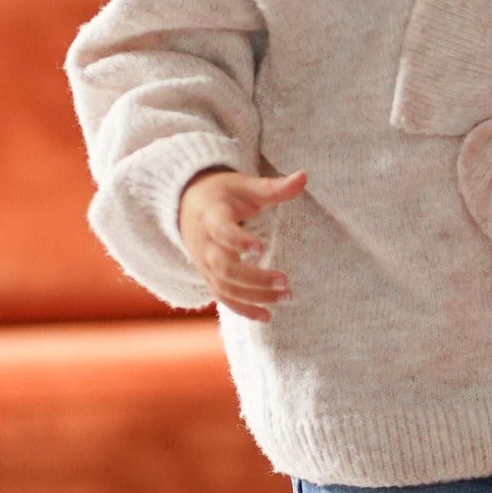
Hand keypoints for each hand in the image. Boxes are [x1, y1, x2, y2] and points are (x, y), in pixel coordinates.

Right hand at [178, 167, 306, 322]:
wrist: (187, 205)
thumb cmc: (222, 193)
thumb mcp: (244, 185)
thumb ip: (273, 187)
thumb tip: (304, 176)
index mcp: (211, 216)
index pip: (221, 231)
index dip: (238, 241)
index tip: (261, 248)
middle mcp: (204, 243)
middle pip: (224, 267)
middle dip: (254, 278)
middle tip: (285, 282)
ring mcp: (203, 264)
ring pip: (225, 286)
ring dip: (254, 296)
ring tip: (285, 297)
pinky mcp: (208, 276)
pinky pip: (222, 297)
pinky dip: (243, 309)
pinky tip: (266, 316)